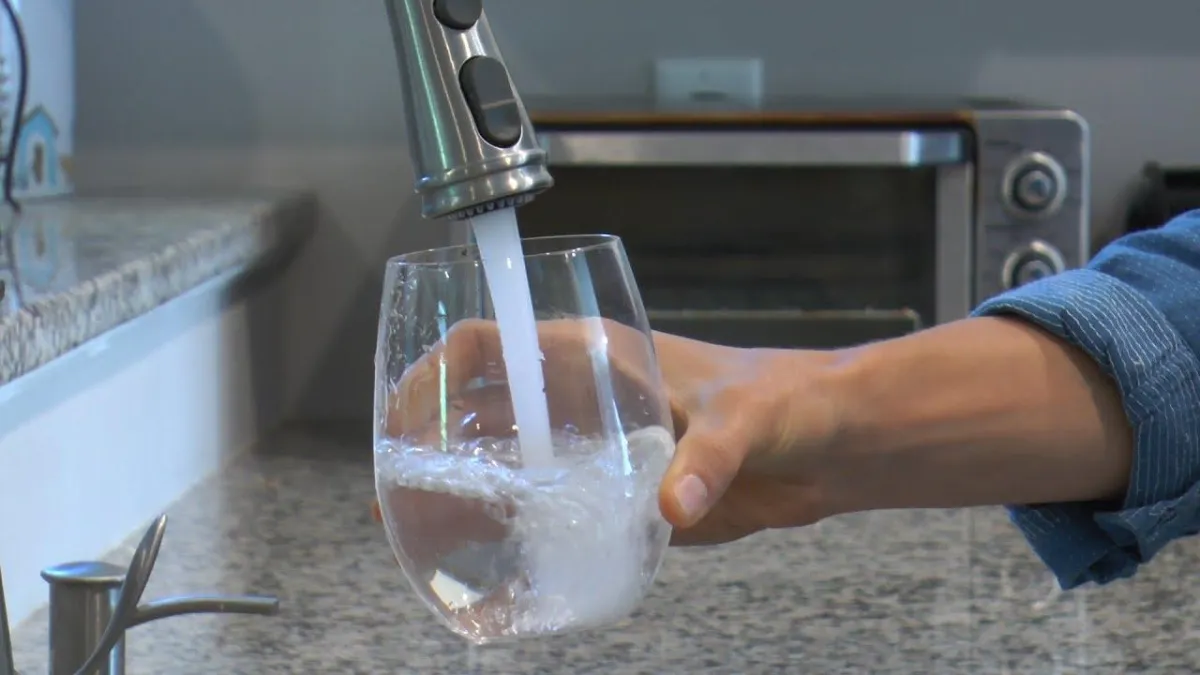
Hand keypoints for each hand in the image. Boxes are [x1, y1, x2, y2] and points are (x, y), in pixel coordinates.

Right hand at [373, 318, 846, 547]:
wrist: (825, 446)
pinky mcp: (619, 494)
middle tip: (393, 492)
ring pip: (509, 462)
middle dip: (431, 443)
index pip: (492, 342)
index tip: (403, 415)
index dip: (437, 370)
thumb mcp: (743, 417)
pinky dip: (517, 529)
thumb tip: (674, 504)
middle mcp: (585, 399)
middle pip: (484, 410)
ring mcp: (599, 448)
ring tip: (421, 531)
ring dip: (464, 490)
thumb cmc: (787, 400)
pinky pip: (553, 509)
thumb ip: (708, 458)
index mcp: (597, 356)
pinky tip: (490, 559)